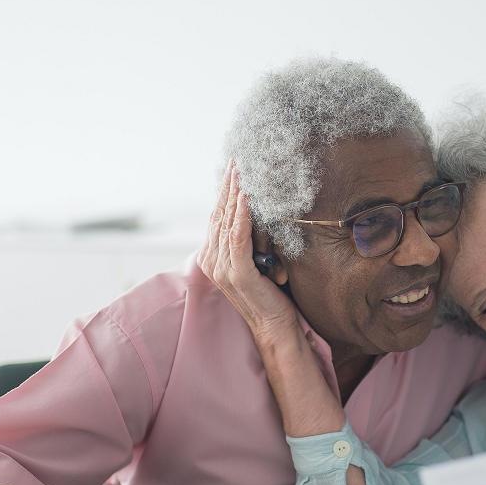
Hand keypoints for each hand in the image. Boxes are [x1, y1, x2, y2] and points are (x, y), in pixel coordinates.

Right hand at [198, 162, 299, 339]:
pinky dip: (241, 216)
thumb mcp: (256, 258)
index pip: (217, 216)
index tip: (232, 167)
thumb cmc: (269, 292)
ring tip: (241, 171)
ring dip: (234, 194)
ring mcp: (222, 268)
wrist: (274, 324)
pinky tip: (245, 198)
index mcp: (212, 256)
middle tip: (236, 160)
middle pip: (218, 214)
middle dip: (228, 185)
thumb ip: (249, 238)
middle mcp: (211, 260)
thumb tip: (255, 209)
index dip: (224, 190)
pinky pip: (238, 238)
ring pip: (226, 223)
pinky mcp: (237, 273)